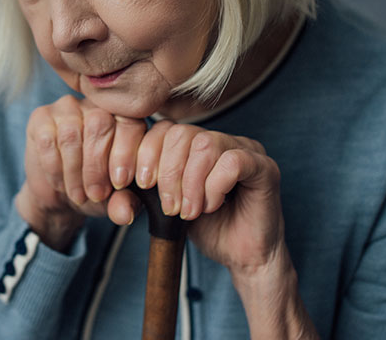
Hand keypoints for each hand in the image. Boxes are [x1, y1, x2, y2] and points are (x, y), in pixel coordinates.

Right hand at [15, 95, 145, 249]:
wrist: (60, 193)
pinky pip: (47, 139)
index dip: (124, 154)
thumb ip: (124, 203)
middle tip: (95, 195)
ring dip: (73, 171)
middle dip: (97, 166)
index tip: (119, 183)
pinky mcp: (41, 116)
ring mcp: (67, 107)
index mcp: (123, 118)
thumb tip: (125, 214)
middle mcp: (96, 105)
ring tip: (78, 194)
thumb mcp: (115, 200)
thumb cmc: (95, 189)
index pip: (130, 124)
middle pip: (99, 125)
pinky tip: (60, 182)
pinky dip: (54, 168)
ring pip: (71, 134)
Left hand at [135, 120, 284, 277]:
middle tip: (170, 206)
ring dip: (190, 183)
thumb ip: (146, 186)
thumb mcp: (165, 204)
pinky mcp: (264, 166)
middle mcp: (219, 138)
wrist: (241, 256)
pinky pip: (232, 161)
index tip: (140, 185)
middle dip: (167, 172)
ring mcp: (244, 147)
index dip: (145, 155)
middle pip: (180, 133)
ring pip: (204, 144)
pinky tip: (212, 205)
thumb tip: (120, 177)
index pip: (162, 129)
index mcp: (193, 142)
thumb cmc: (206, 227)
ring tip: (190, 211)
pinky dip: (214, 186)